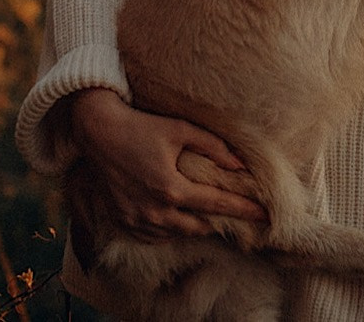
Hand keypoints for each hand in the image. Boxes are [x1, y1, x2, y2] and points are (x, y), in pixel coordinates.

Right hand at [66, 88, 265, 241]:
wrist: (98, 134)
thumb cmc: (141, 126)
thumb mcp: (180, 129)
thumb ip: (213, 147)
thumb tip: (240, 165)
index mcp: (172, 188)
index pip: (217, 204)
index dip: (244, 210)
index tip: (266, 215)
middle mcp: (155, 211)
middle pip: (199, 226)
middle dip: (219, 221)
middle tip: (237, 213)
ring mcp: (137, 221)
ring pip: (177, 234)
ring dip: (195, 225)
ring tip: (208, 212)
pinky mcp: (124, 224)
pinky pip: (155, 237)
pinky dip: (171, 230)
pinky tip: (177, 216)